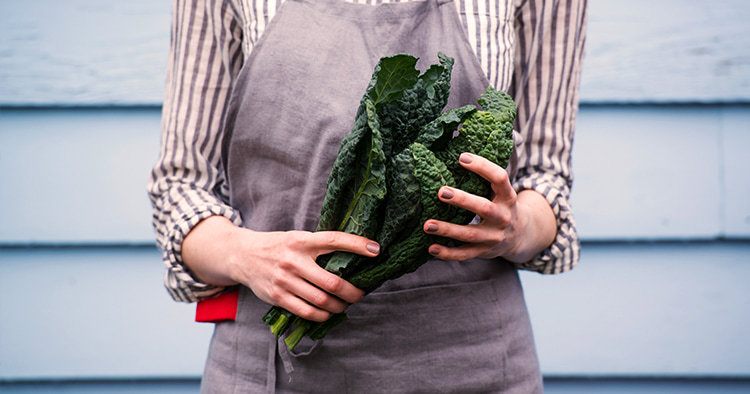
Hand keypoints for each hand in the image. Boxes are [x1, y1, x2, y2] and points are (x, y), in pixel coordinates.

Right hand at [182, 217, 378, 321]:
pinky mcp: (278, 296)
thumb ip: (319, 245)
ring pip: (321, 300)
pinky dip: (322, 315)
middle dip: (353, 291)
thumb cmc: (278, 246)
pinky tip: (328, 313)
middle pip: (332, 281)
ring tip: (345, 305)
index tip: (376, 250)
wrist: (242, 255)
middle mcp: (294, 260)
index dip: (357, 245)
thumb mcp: (297, 238)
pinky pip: (306, 311)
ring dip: (339, 306)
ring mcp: (285, 280)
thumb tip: (355, 254)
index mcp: (302, 241)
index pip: (334, 240)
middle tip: (361, 293)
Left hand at [422, 152, 551, 262]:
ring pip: (470, 234)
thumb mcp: (502, 191)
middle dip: (462, 200)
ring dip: (448, 229)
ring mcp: (494, 237)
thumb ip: (485, 177)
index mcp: (508, 197)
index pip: (500, 178)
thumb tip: (458, 150)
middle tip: (441, 191)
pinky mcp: (484, 252)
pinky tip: (431, 248)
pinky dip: (447, 253)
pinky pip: (465, 254)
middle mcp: (503, 217)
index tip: (461, 158)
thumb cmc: (502, 205)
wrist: (521, 236)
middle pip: (483, 208)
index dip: (482, 166)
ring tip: (427, 224)